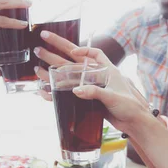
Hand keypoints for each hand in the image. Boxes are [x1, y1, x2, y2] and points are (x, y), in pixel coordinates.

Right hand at [33, 31, 150, 132]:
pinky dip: (57, 93)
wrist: (132, 124)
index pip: (96, 53)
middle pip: (75, 60)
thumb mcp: (113, 97)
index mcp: (108, 71)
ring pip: (69, 77)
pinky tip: (45, 92)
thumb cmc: (129, 107)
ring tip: (36, 67)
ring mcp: (91, 88)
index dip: (84, 49)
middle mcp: (98, 78)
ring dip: (53, 72)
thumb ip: (95, 92)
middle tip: (40, 42)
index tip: (73, 51)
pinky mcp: (87, 100)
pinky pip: (69, 94)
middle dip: (57, 51)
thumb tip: (76, 90)